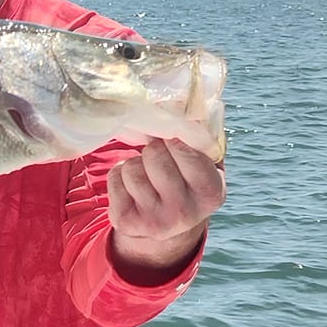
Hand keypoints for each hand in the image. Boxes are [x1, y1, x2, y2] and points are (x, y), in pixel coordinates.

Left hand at [107, 140, 225, 279]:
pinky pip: (115, 177)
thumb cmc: (189, 180)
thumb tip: (178, 100)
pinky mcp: (126, 221)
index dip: (174, 137)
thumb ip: (199, 133)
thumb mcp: (206, 162)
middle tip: (161, 160)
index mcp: (211, 193)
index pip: (182, 147)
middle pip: (154, 153)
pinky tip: (134, 188)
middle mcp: (184, 212)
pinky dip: (120, 175)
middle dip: (154, 149)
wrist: (170, 226)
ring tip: (148, 176)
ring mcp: (154, 221)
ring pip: (131, 166)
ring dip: (136, 164)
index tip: (174, 142)